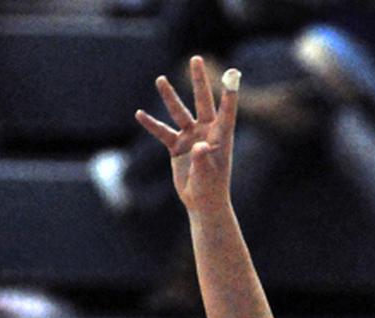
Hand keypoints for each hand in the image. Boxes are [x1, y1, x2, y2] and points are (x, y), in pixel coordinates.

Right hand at [135, 56, 239, 211]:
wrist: (202, 202)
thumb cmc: (211, 189)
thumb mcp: (208, 175)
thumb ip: (203, 159)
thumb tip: (199, 147)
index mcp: (221, 136)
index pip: (226, 111)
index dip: (229, 93)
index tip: (234, 73)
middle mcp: (207, 132)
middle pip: (203, 101)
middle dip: (199, 81)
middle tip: (196, 58)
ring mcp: (191, 137)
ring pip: (179, 112)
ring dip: (170, 97)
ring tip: (160, 79)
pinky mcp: (178, 146)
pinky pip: (163, 132)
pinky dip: (151, 124)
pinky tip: (139, 114)